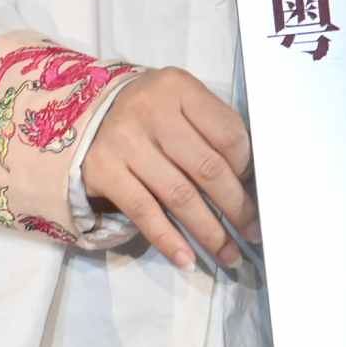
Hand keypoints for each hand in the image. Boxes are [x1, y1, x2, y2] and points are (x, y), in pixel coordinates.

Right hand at [80, 64, 257, 271]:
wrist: (89, 114)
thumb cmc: (150, 112)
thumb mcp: (181, 102)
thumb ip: (212, 129)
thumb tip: (249, 181)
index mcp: (178, 87)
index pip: (227, 133)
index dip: (247, 167)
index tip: (256, 191)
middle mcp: (151, 111)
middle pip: (206, 168)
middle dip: (236, 206)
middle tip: (253, 231)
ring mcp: (124, 142)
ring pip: (179, 196)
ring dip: (208, 232)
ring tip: (228, 254)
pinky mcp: (103, 171)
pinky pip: (143, 212)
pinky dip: (168, 239)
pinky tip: (187, 259)